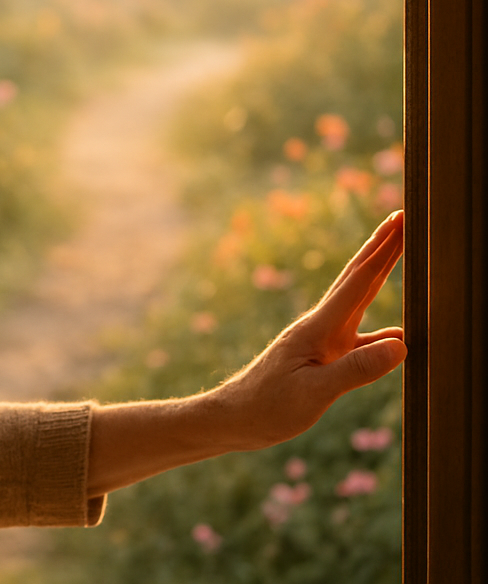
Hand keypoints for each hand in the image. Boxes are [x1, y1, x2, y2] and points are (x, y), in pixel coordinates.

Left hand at [212, 210, 406, 451]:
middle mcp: (322, 327)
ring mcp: (323, 342)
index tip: (400, 220)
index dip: (383, 250)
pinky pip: (360, 339)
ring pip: (360, 304)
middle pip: (359, 280)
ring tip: (402, 257)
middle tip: (403, 217)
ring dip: (382, 278)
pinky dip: (384, 333)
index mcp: (319, 329)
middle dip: (383, 249)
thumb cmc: (267, 408)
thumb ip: (356, 370)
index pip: (359, 281)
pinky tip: (401, 338)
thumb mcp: (314, 393)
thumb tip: (402, 343)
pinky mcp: (323, 360)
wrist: (233, 420)